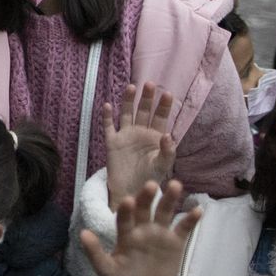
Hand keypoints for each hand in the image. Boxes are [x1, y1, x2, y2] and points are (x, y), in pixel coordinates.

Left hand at [79, 180, 200, 275]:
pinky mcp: (175, 242)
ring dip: (170, 199)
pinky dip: (191, 219)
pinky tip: (198, 209)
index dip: (126, 210)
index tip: (127, 200)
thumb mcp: (107, 270)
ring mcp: (160, 233)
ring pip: (165, 212)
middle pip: (145, 209)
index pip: (125, 218)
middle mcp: (142, 228)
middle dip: (147, 197)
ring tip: (176, 185)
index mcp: (125, 234)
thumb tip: (82, 233)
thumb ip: (95, 253)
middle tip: (151, 184)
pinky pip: (183, 228)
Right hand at [104, 84, 176, 209]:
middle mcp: (140, 132)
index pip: (160, 117)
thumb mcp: (162, 165)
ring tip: (131, 87)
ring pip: (126, 114)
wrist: (131, 192)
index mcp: (154, 136)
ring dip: (128, 101)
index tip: (167, 93)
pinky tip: (107, 105)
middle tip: (150, 84)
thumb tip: (168, 135)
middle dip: (147, 98)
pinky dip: (107, 117)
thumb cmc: (150, 178)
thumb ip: (167, 151)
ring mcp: (125, 136)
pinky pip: (108, 127)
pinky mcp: (112, 143)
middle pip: (143, 111)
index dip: (163, 106)